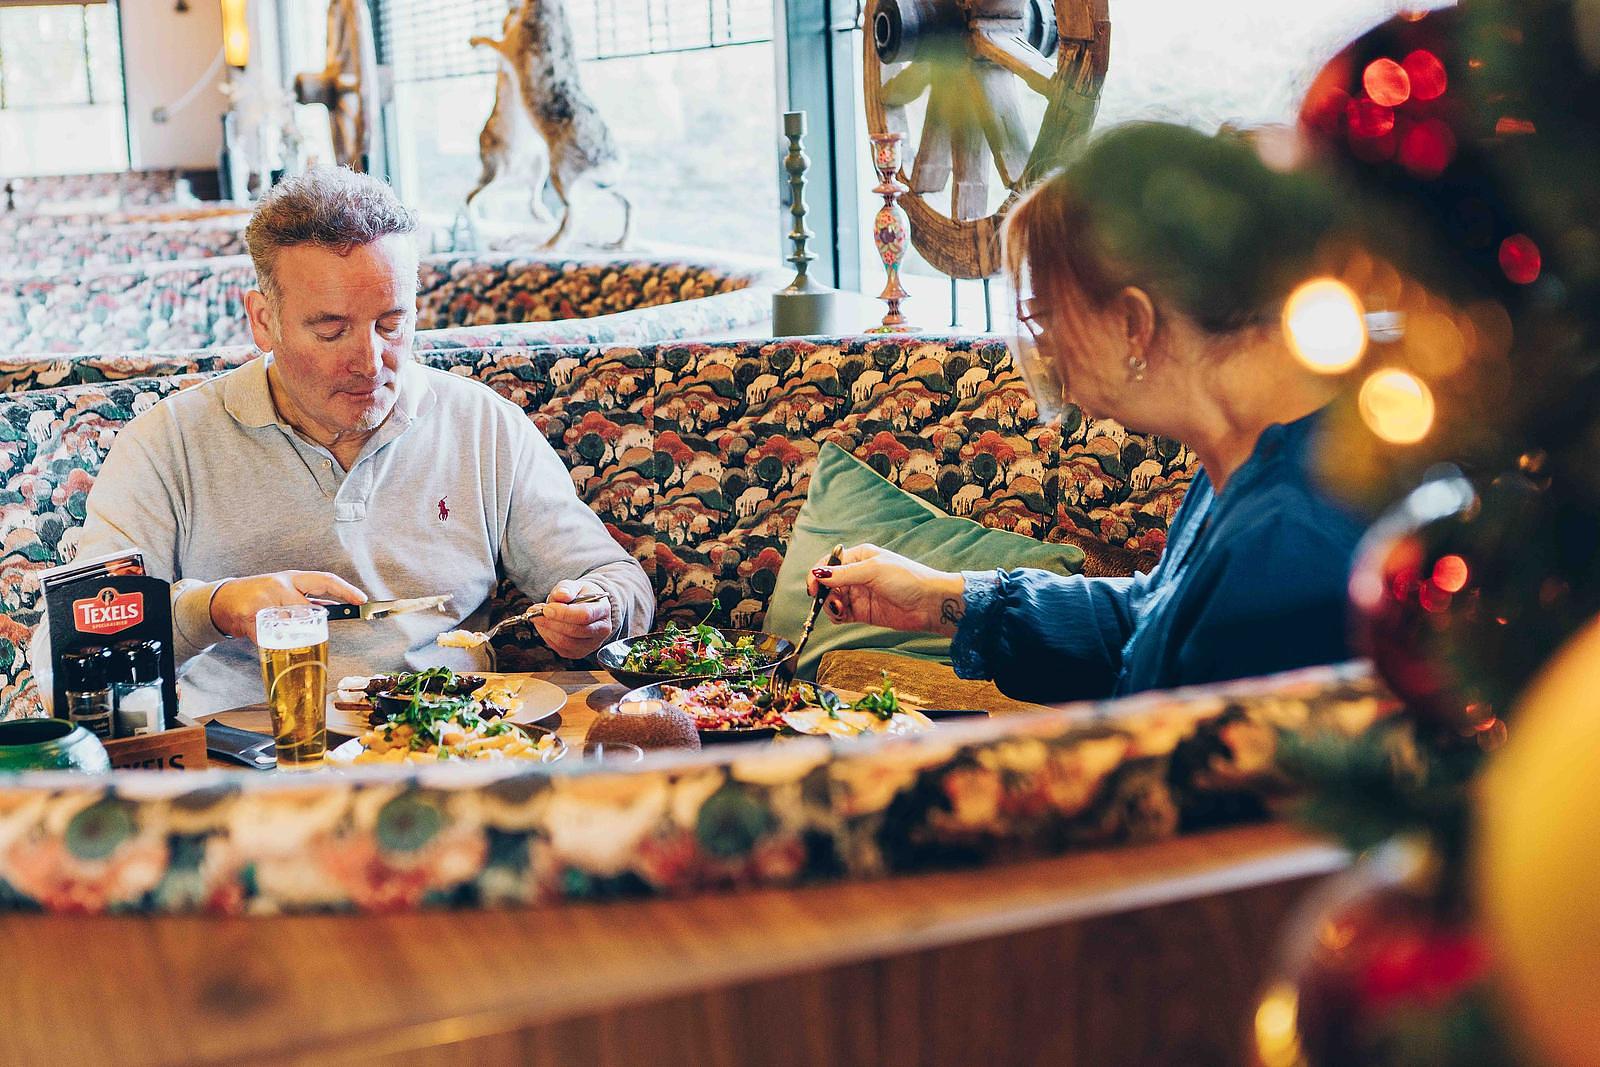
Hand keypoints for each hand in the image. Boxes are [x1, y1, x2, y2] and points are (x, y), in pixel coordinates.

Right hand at [210, 571, 366, 641]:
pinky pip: (268, 636)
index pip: (325, 580)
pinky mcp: (249, 615)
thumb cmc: (259, 596)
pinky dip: (269, 640)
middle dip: (310, 622)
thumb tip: (336, 608)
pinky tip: (262, 633)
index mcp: (293, 578)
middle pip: (307, 608)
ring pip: (289, 624)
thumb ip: (309, 600)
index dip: (345, 590)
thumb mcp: (286, 591)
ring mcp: (264, 599)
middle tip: (308, 629)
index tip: (362, 600)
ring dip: (287, 633)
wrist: (223, 599)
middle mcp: (280, 585)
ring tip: (277, 630)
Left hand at [534, 579, 613, 658]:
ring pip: (566, 642)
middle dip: (551, 622)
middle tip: (535, 612)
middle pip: (575, 630)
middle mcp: (601, 630)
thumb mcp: (576, 586)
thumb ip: (567, 588)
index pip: (585, 615)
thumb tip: (561, 595)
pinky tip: (544, 626)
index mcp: (603, 610)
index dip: (564, 613)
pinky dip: (548, 637)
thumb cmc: (582, 596)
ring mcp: (591, 644)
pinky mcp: (579, 652)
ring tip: (537, 617)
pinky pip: (560, 648)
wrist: (589, 608)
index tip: (546, 609)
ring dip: (547, 630)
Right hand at [805, 543, 966, 635]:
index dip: (817, 574)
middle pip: (827, 583)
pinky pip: (841, 614)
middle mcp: (856, 574)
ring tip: (838, 609)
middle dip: (822, 592)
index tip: (812, 587)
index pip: (829, 563)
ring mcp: (859, 594)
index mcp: (859, 557)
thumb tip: (817, 573)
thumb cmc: (908, 579)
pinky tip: (841, 616)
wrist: (929, 604)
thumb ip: (844, 574)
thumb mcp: (873, 570)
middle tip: (826, 601)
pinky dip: (836, 615)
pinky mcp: (862, 612)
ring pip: (832, 599)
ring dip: (829, 605)